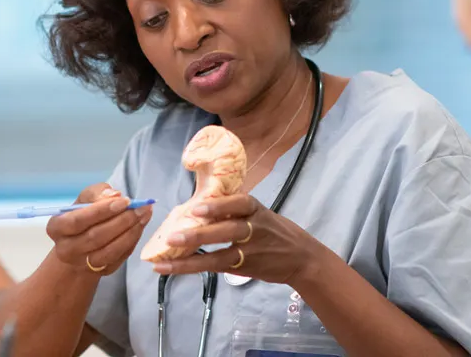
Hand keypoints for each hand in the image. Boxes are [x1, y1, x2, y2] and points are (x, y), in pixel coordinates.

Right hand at [46, 183, 153, 275]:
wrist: (82, 243)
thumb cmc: (83, 215)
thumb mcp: (85, 199)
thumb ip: (97, 193)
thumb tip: (115, 195)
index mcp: (56, 228)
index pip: (78, 220)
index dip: (102, 210)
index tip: (124, 201)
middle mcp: (66, 249)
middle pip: (95, 237)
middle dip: (121, 221)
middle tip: (140, 208)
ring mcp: (83, 264)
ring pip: (109, 251)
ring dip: (130, 232)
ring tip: (144, 216)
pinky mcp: (101, 272)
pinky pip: (119, 258)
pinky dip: (132, 242)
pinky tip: (140, 227)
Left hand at [148, 194, 330, 284]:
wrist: (302, 258)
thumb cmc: (275, 231)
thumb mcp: (260, 214)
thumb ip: (234, 210)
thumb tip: (196, 207)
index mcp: (256, 209)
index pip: (239, 203)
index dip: (219, 205)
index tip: (197, 206)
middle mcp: (254, 228)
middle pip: (227, 230)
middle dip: (199, 234)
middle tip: (173, 235)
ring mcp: (251, 250)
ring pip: (220, 254)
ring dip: (192, 256)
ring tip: (168, 258)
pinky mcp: (246, 267)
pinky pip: (217, 267)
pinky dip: (195, 266)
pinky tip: (174, 267)